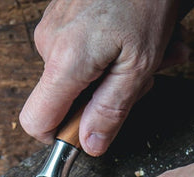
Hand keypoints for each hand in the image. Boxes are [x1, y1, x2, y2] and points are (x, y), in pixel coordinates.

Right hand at [19, 0, 189, 155]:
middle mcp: (49, 44)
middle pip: (69, 98)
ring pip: (83, 73)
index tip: (88, 132)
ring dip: (124, 69)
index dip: (60, 136)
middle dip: (113, 93)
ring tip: (158, 47)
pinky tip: (142, 32)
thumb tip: (91, 144)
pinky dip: (117, 48)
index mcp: (64, 61)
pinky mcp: (64, 15)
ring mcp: (54, 27)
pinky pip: (85, 49)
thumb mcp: (139, 63)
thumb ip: (112, 109)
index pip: (36, 121)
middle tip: (152, 73)